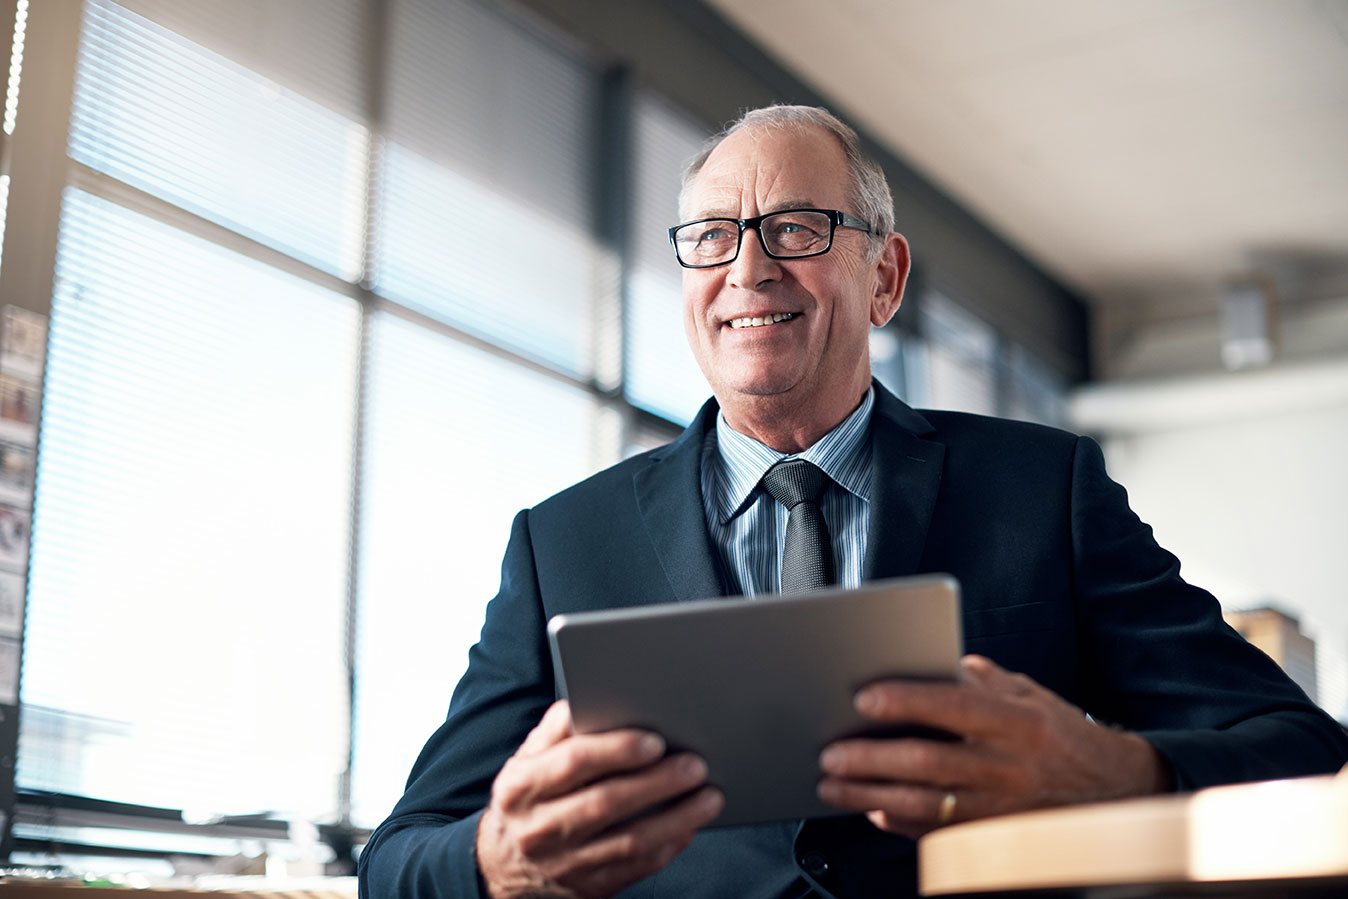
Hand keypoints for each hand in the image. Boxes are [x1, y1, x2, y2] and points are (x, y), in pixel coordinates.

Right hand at [476, 700, 723, 898]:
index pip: (573, 762)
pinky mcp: (588, 887)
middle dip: (656, 783)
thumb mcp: (526, 761)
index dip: (616, 750)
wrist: (505, 865)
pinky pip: (635, 868)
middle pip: (605, 803)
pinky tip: (691, 826)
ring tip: (710, 796)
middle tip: (696, 764)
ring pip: (628, 841)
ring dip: (676, 818)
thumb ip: (554, 731)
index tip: (654, 740)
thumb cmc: (529, 798)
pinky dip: (667, 846)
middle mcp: (538, 828)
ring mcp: (564, 863)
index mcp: (520, 786)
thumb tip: (586, 701)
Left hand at [816, 654, 1169, 838]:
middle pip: (929, 763)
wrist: (1117, 791)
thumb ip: (982, 679)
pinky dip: (901, 823)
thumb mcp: (1030, 695)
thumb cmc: (1062, 736)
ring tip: (832, 785)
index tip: (863, 698)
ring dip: (872, 794)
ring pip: (926, 804)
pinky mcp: (997, 837)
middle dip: (872, 758)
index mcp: (1017, 722)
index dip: (906, 701)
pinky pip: (940, 833)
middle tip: (830, 753)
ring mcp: (1003, 808)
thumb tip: (936, 661)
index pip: (954, 706)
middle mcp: (1010, 767)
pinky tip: (872, 809)